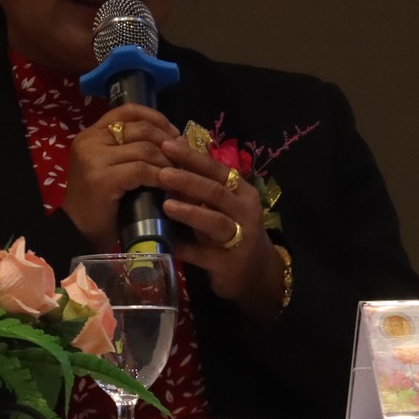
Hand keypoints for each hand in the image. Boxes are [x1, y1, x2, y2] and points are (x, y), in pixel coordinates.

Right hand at [62, 105, 177, 250]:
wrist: (78, 233)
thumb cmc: (99, 203)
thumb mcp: (111, 167)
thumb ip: (129, 149)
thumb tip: (171, 138)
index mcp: (91, 134)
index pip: (127, 110)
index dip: (155, 117)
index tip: (173, 132)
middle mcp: (90, 141)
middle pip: (140, 128)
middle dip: (167, 140)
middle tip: (182, 155)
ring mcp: (94, 159)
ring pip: (145, 149)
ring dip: (167, 160)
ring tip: (178, 172)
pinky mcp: (103, 179)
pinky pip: (142, 170)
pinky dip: (160, 176)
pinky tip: (168, 184)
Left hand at [160, 136, 284, 320]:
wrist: (256, 273)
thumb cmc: (232, 232)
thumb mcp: (221, 207)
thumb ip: (200, 189)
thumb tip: (165, 162)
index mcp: (241, 191)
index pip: (217, 169)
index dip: (193, 157)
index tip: (168, 144)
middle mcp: (244, 211)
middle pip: (216, 191)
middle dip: (188, 180)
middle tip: (161, 172)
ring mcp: (240, 238)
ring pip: (215, 221)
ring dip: (190, 212)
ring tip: (166, 204)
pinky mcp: (229, 263)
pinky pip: (204, 254)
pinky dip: (185, 248)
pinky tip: (166, 243)